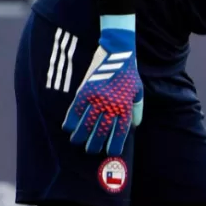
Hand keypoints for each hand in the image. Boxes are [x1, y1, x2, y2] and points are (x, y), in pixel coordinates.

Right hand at [62, 15, 144, 155]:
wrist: (118, 53)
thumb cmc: (129, 74)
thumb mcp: (138, 92)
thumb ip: (137, 110)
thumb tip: (134, 128)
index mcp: (126, 106)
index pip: (119, 132)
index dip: (114, 145)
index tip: (110, 152)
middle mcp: (112, 104)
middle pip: (101, 131)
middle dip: (94, 144)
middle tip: (90, 150)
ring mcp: (98, 98)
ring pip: (86, 123)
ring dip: (80, 136)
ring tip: (77, 142)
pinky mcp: (86, 90)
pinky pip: (76, 109)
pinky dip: (71, 120)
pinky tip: (68, 128)